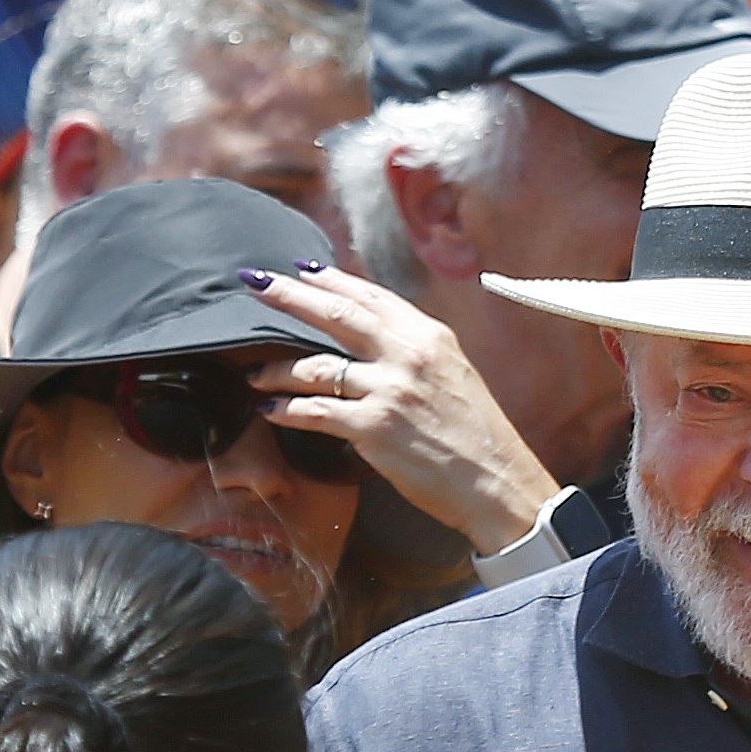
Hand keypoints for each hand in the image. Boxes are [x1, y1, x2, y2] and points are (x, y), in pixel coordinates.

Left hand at [243, 265, 558, 555]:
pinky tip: (268, 410)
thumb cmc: (476, 436)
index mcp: (429, 337)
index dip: (332, 281)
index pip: (371, 297)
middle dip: (289, 296)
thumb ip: (414, 351)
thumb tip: (374, 337)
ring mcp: (390, 390)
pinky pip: (315, 411)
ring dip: (275, 368)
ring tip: (253, 373)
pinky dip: (285, 409)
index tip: (301, 269)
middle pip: (337, 315)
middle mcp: (408, 355)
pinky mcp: (375, 428)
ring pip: (314, 366)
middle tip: (256, 284)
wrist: (497, 483)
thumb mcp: (453, 375)